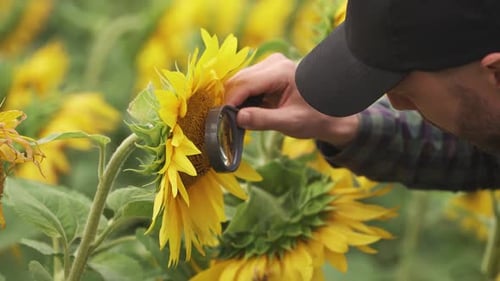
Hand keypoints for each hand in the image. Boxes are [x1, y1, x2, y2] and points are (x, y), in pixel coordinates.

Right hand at [225, 53, 359, 147]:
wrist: (330, 112)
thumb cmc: (314, 118)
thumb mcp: (291, 123)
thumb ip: (264, 120)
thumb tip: (237, 118)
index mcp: (282, 72)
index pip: (245, 83)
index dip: (230, 102)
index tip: (222, 120)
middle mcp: (274, 63)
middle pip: (239, 79)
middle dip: (230, 101)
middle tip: (227, 124)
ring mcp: (269, 65)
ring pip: (239, 80)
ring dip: (235, 100)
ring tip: (237, 120)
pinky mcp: (266, 71)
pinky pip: (245, 83)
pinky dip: (241, 98)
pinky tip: (246, 112)